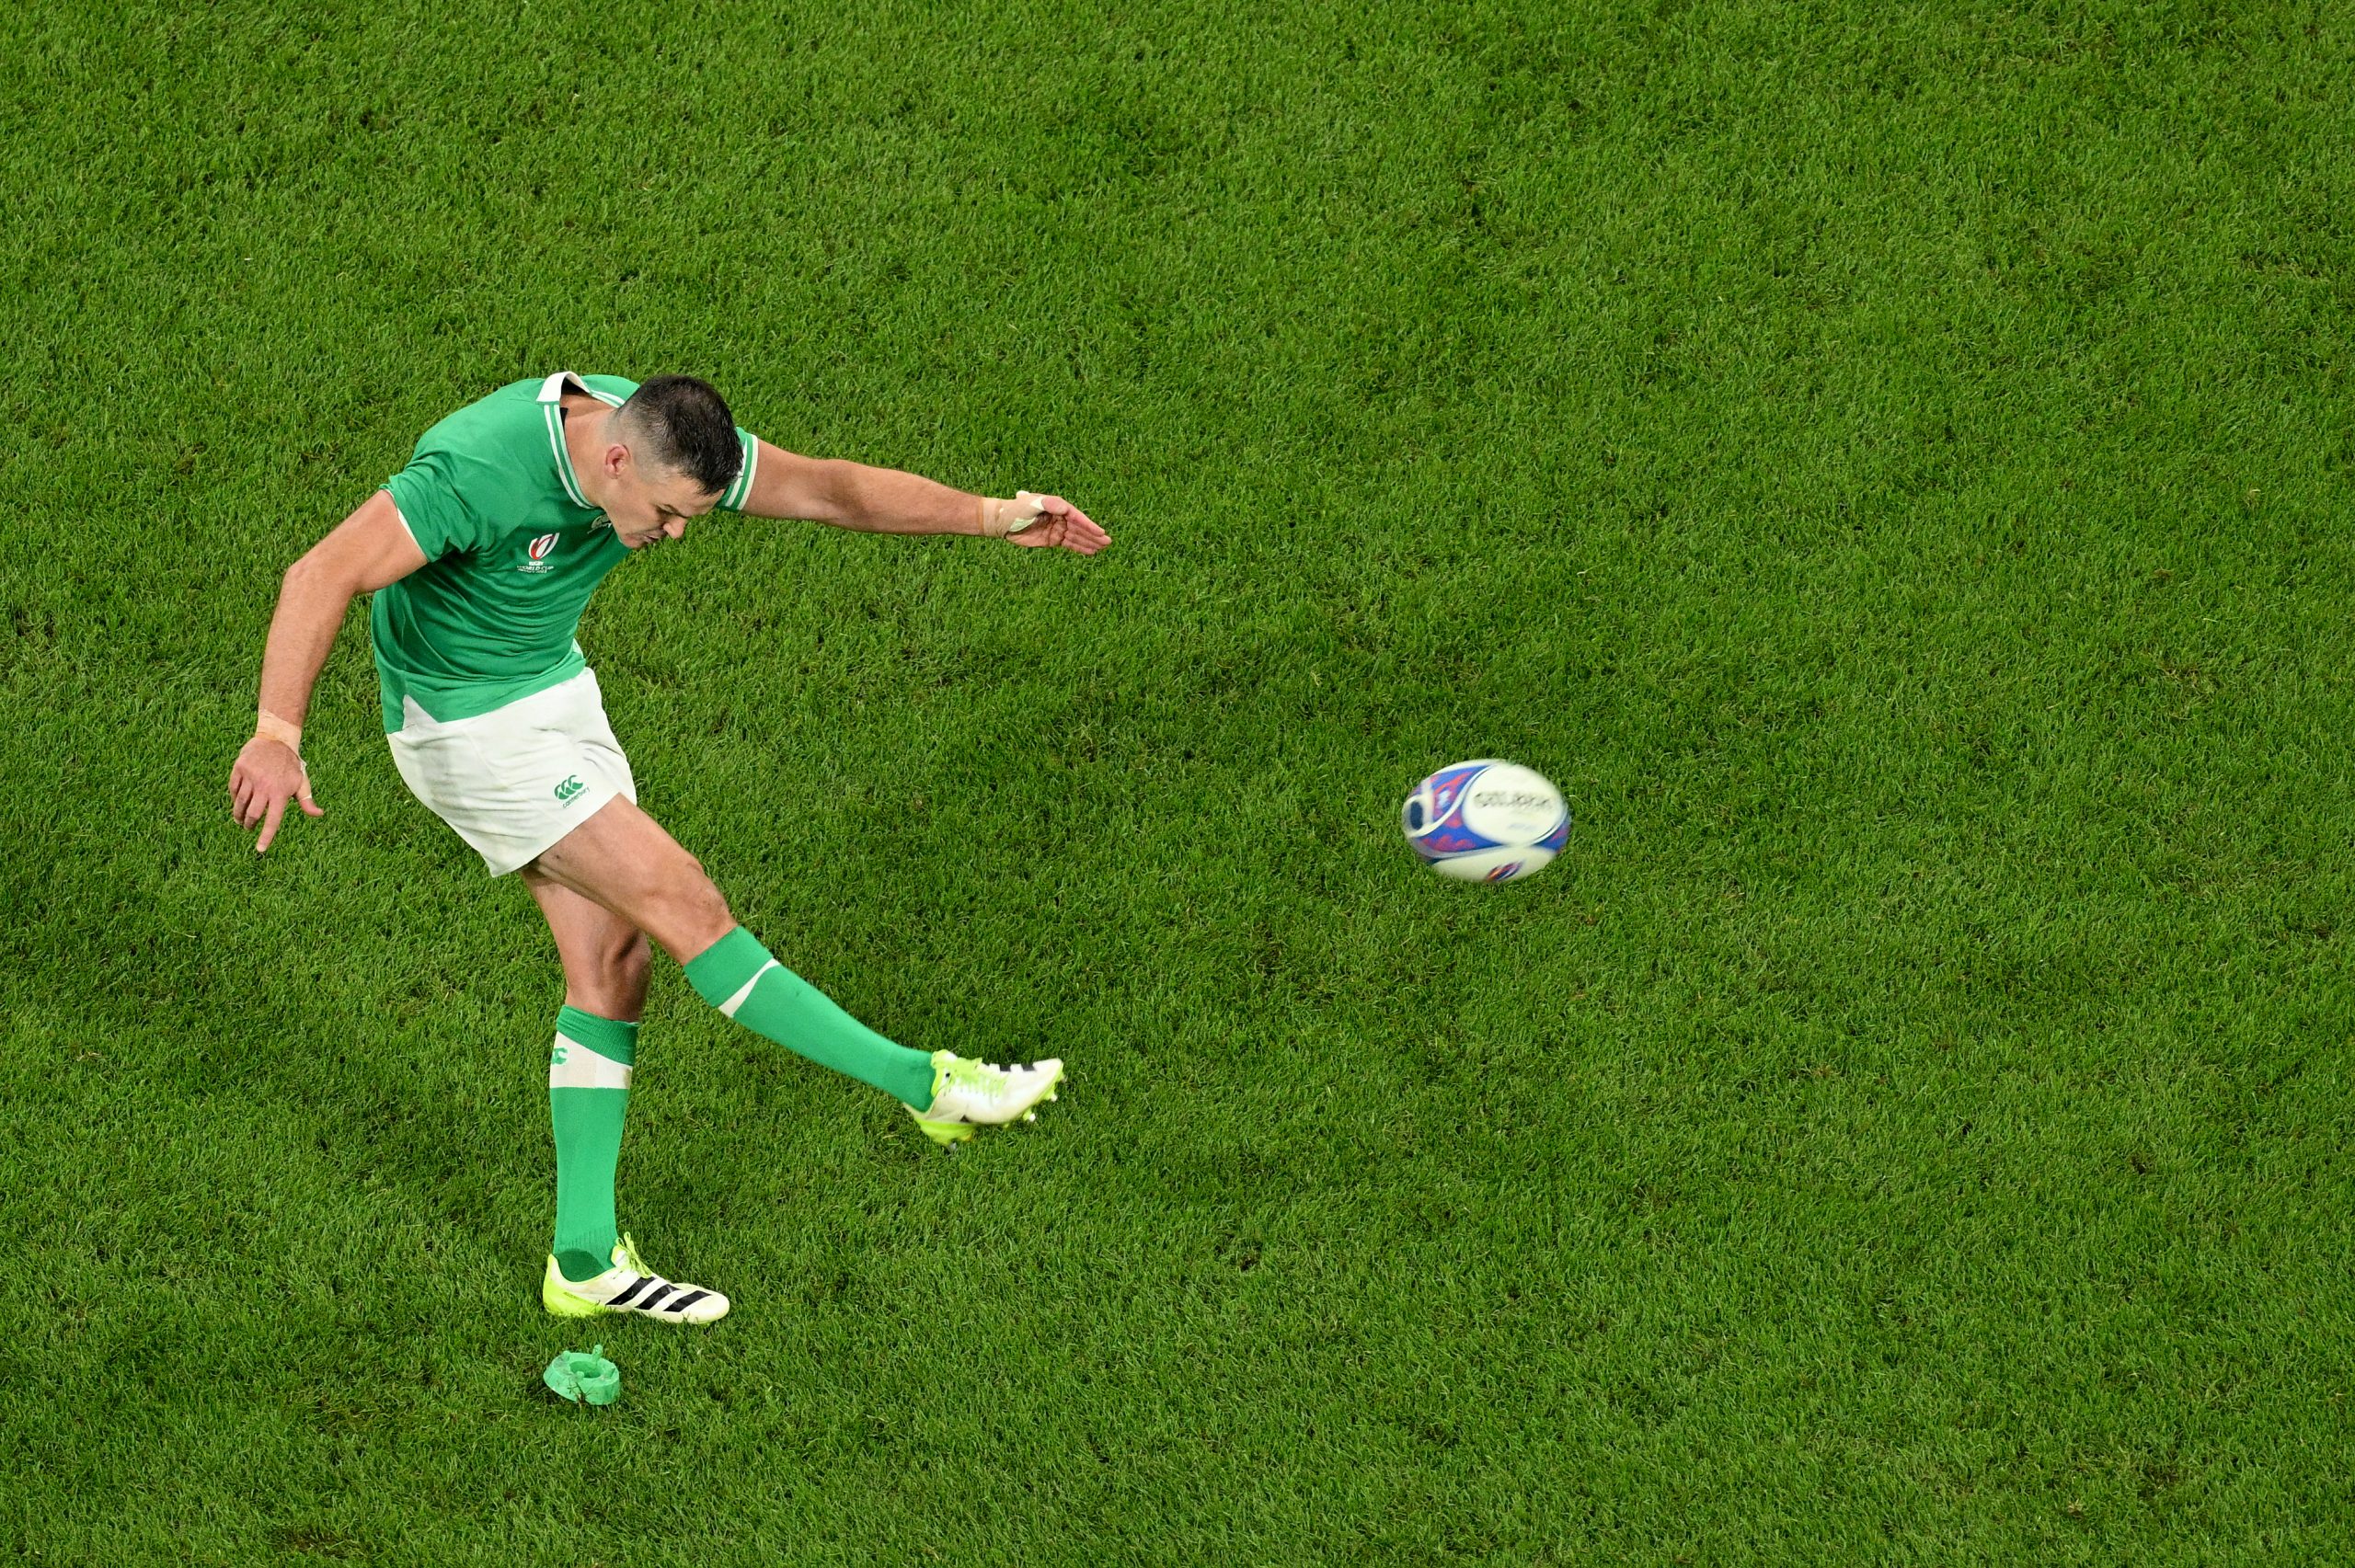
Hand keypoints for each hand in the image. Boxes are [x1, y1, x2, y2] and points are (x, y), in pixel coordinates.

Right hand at [229, 736, 321, 852]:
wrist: (276, 739)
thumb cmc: (291, 766)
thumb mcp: (302, 782)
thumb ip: (307, 801)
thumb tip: (319, 814)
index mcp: (281, 793)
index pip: (273, 820)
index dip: (266, 836)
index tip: (260, 849)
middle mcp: (265, 786)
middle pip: (252, 814)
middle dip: (249, 825)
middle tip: (248, 828)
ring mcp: (251, 777)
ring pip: (240, 803)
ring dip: (238, 815)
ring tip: (240, 820)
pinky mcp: (239, 769)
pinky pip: (233, 789)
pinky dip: (234, 798)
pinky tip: (237, 802)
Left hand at [1007, 493, 1109, 555]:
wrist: (1002, 522)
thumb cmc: (1015, 510)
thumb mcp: (1029, 504)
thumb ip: (1047, 504)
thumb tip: (1065, 507)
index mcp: (1057, 506)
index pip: (1076, 517)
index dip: (1088, 525)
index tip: (1099, 532)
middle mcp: (1060, 517)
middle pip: (1079, 527)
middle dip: (1093, 535)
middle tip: (1107, 542)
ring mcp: (1057, 528)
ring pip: (1076, 537)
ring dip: (1089, 542)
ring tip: (1102, 548)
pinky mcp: (1053, 539)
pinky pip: (1069, 544)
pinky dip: (1079, 548)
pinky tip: (1091, 552)